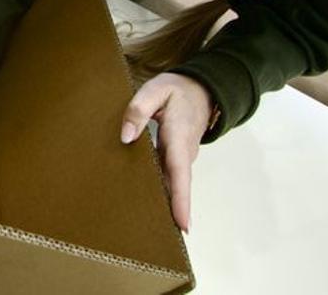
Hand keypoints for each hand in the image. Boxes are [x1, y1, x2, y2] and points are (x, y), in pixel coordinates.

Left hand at [120, 72, 213, 232]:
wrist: (202, 88)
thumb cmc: (177, 89)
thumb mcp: (156, 90)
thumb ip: (139, 109)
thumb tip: (125, 136)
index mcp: (179, 138)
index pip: (180, 173)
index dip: (181, 200)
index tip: (183, 224)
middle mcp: (184, 153)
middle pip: (177, 187)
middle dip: (173, 212)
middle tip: (161, 239)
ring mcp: (182, 157)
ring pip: (174, 184)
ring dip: (167, 205)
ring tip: (149, 228)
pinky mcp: (177, 157)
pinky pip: (170, 178)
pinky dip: (163, 192)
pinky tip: (147, 203)